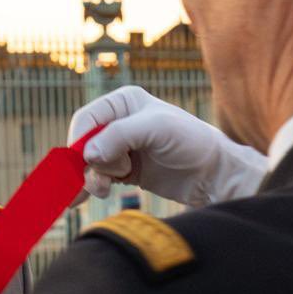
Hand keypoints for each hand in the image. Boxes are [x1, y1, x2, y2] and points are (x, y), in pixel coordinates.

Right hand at [70, 85, 266, 206]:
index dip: (80, 141)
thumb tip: (88, 154)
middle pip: (83, 143)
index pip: (86, 119)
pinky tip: (104, 191)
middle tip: (102, 179)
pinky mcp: (124, 171)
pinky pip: (98, 177)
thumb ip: (119, 136)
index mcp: (123, 102)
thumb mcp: (156, 129)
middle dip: (87, 163)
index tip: (87, 162)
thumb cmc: (191, 142)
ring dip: (92, 177)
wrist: (213, 174)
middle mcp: (118, 123)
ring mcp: (120, 148)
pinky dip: (96, 186)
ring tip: (105, 188)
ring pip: (88, 164)